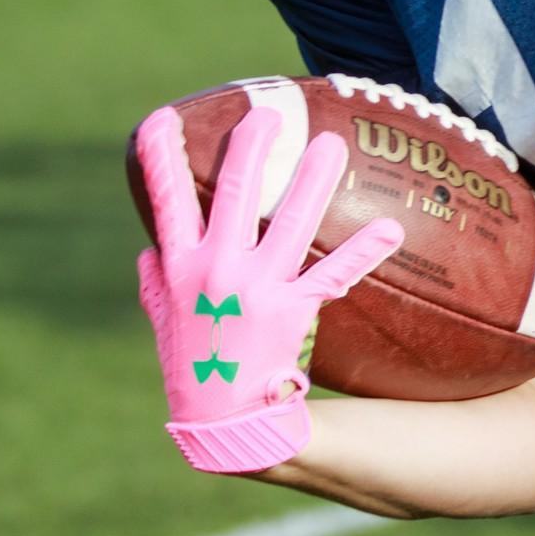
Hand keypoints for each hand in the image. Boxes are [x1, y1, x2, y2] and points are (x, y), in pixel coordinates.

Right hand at [135, 104, 403, 473]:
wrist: (221, 421)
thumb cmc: (192, 364)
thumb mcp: (164, 320)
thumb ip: (154, 282)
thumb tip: (145, 248)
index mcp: (180, 267)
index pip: (166, 204)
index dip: (160, 160)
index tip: (160, 118)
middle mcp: (215, 270)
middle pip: (232, 197)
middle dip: (250, 150)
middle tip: (268, 114)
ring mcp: (254, 288)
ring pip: (288, 222)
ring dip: (313, 181)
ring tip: (333, 144)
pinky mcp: (290, 311)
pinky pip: (333, 274)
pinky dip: (362, 252)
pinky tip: (389, 229)